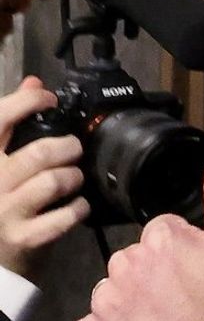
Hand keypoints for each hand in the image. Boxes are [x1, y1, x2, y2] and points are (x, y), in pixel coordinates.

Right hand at [0, 76, 89, 277]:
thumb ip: (12, 125)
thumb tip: (33, 83)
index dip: (25, 101)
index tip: (47, 97)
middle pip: (39, 152)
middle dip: (67, 148)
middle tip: (73, 150)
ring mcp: (5, 211)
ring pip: (55, 181)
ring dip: (74, 177)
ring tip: (74, 179)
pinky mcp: (25, 238)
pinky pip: (65, 216)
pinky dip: (79, 208)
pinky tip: (77, 207)